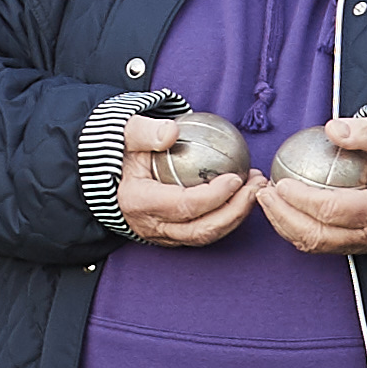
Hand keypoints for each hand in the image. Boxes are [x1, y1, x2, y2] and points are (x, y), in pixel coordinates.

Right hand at [114, 111, 255, 247]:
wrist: (110, 172)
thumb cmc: (122, 150)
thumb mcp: (128, 133)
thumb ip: (146, 131)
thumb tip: (171, 133)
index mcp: (139, 201)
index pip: (183, 206)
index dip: (214, 196)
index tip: (236, 177)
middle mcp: (151, 225)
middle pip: (201, 229)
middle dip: (235, 210)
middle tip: (256, 185)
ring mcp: (163, 234)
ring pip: (205, 236)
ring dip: (236, 215)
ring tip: (255, 189)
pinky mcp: (173, 235)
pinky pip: (204, 232)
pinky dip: (227, 218)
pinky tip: (242, 196)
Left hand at [255, 118, 366, 258]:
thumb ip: (366, 131)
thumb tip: (334, 130)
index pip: (335, 210)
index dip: (303, 200)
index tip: (282, 183)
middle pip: (319, 235)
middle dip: (284, 217)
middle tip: (264, 193)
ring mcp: (361, 243)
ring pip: (315, 244)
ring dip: (284, 224)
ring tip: (266, 199)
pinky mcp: (351, 243)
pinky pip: (317, 241)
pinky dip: (293, 227)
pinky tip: (279, 205)